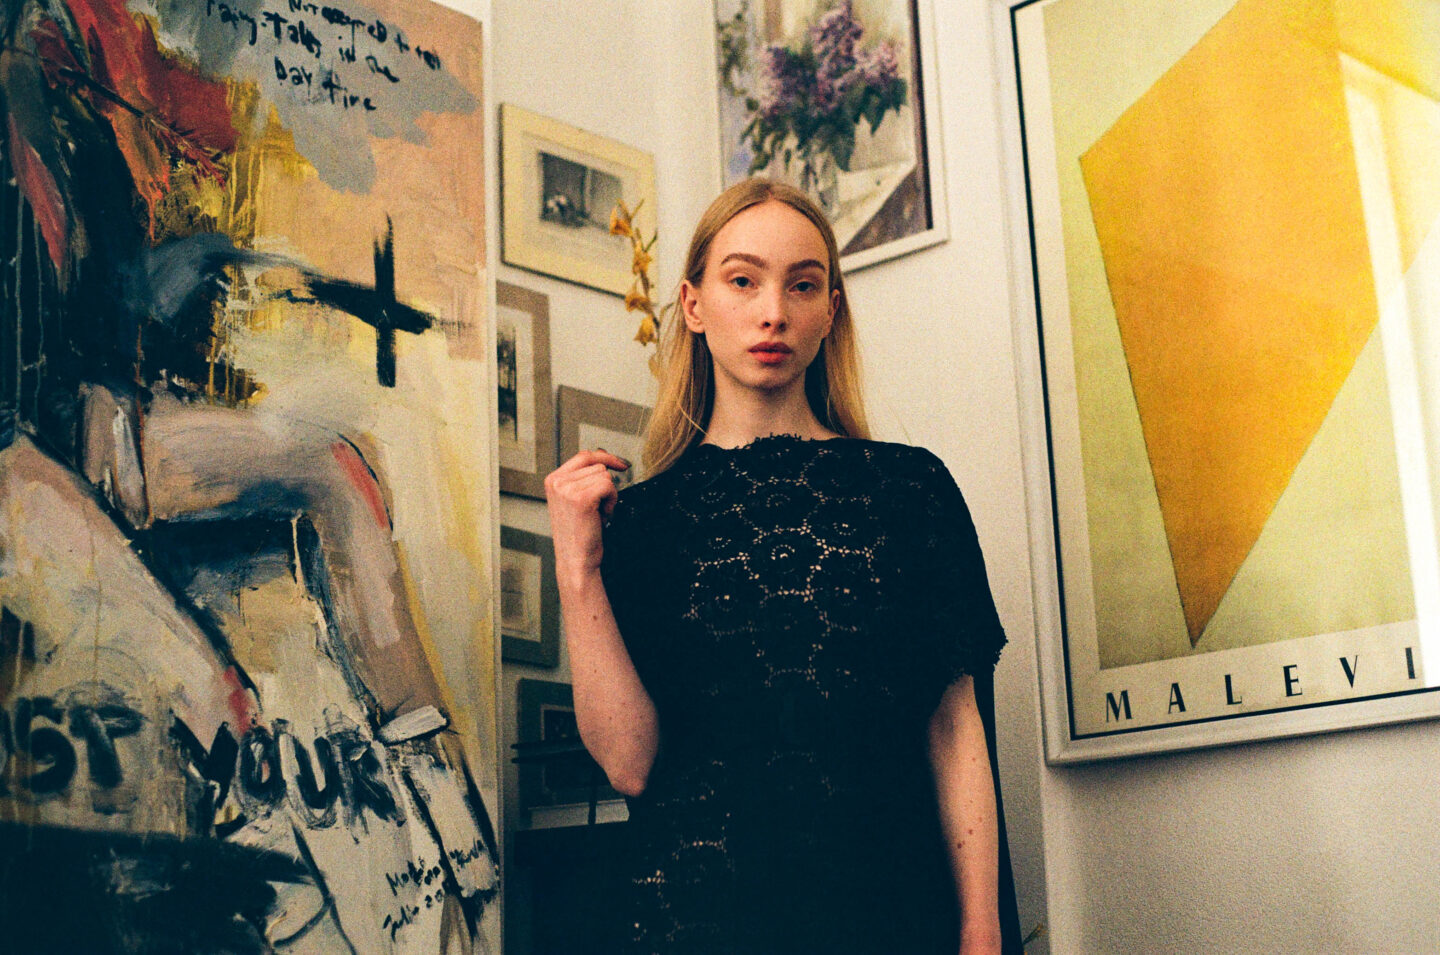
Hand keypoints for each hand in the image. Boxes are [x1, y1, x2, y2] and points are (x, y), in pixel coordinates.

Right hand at [544, 449, 630, 588]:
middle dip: (605, 486)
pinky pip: (609, 486)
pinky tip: (602, 516)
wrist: (575, 560)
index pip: (584, 456)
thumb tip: (604, 455)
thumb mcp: (576, 499)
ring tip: (597, 514)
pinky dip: (612, 501)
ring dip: (609, 495)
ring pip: (605, 476)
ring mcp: (567, 488)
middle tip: (598, 508)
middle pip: (597, 466)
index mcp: (553, 479)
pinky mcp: (581, 498)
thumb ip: (584, 478)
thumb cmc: (579, 534)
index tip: (621, 464)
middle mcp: (557, 481)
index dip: (606, 457)